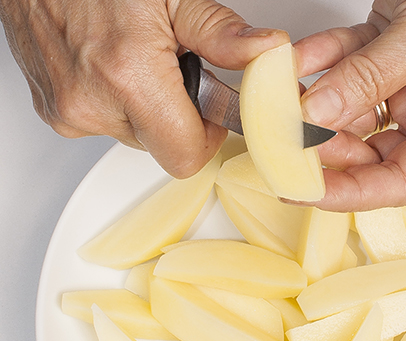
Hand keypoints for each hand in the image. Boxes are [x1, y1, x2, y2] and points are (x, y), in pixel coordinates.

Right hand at [0, 0, 287, 176]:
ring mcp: (68, 111)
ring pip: (135, 137)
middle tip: (170, 70)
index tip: (209, 112)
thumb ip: (220, 33)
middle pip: (162, 148)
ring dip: (145, 108)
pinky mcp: (54, 112)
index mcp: (128, 75)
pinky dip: (116, 103)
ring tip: (134, 60)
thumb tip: (267, 53)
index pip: (186, 157)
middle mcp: (92, 102)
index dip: (205, 139)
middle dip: (176, 117)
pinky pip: (105, 124)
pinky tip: (110, 66)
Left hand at [294, 0, 405, 210]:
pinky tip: (298, 61)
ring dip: (315, 102)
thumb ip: (370, 77)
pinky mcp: (388, 54)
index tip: (307, 190)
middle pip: (368, 153)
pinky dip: (321, 60)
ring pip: (350, 111)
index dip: (351, 193)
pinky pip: (346, 66)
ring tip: (284, 98)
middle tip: (284, 141)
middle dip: (324, 145)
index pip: (400, 182)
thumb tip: (317, 114)